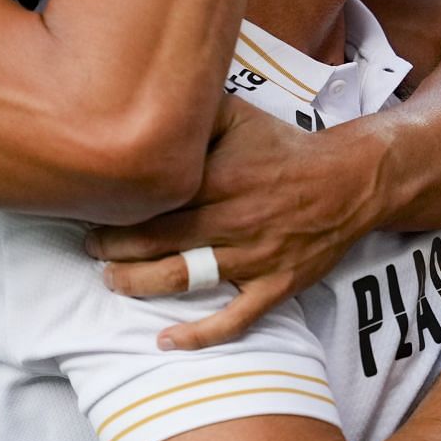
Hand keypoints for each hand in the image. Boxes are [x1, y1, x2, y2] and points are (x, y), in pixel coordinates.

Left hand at [87, 94, 388, 349]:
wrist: (350, 180)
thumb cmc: (286, 148)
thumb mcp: (240, 114)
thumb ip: (194, 111)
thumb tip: (148, 98)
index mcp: (221, 176)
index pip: (155, 197)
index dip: (118, 206)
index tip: (92, 206)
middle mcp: (234, 218)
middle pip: (158, 239)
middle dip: (114, 247)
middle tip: (90, 248)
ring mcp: (255, 256)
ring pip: (185, 277)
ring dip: (140, 283)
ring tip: (112, 281)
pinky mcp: (275, 285)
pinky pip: (235, 318)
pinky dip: (200, 334)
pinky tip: (167, 341)